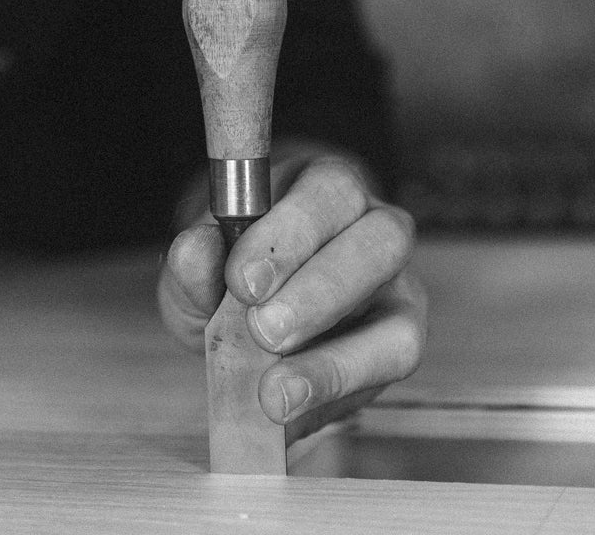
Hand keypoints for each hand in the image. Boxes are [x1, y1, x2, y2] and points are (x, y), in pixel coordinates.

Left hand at [157, 141, 426, 441]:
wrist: (247, 317)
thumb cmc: (230, 273)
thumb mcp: (200, 261)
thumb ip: (194, 258)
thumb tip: (193, 250)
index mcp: (325, 185)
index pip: (329, 191)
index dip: (290, 236)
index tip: (242, 281)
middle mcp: (376, 227)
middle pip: (382, 242)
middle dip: (319, 292)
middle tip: (263, 331)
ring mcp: (398, 289)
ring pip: (401, 318)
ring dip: (336, 359)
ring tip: (275, 389)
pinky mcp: (399, 345)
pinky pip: (391, 371)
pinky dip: (336, 394)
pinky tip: (288, 408)